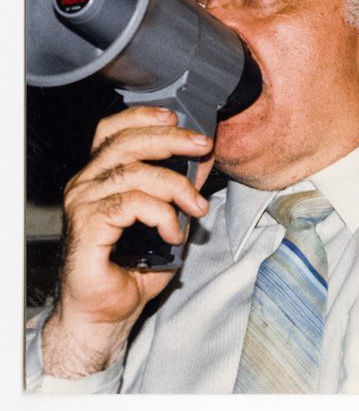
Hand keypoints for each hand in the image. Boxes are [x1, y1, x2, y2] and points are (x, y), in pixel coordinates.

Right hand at [41, 107, 212, 378]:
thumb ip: (181, 188)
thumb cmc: (132, 268)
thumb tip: (203, 158)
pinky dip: (161, 214)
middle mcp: (86, 185)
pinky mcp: (86, 226)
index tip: (177, 117)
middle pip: (127, 143)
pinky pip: (130, 204)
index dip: (144, 118)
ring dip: (175, 186)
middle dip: (171, 140)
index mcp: (100, 176)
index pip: (113, 131)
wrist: (107, 313)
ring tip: (196, 209)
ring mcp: (82, 204)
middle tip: (203, 147)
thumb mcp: (167, 218)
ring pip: (135, 173)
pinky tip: (174, 232)